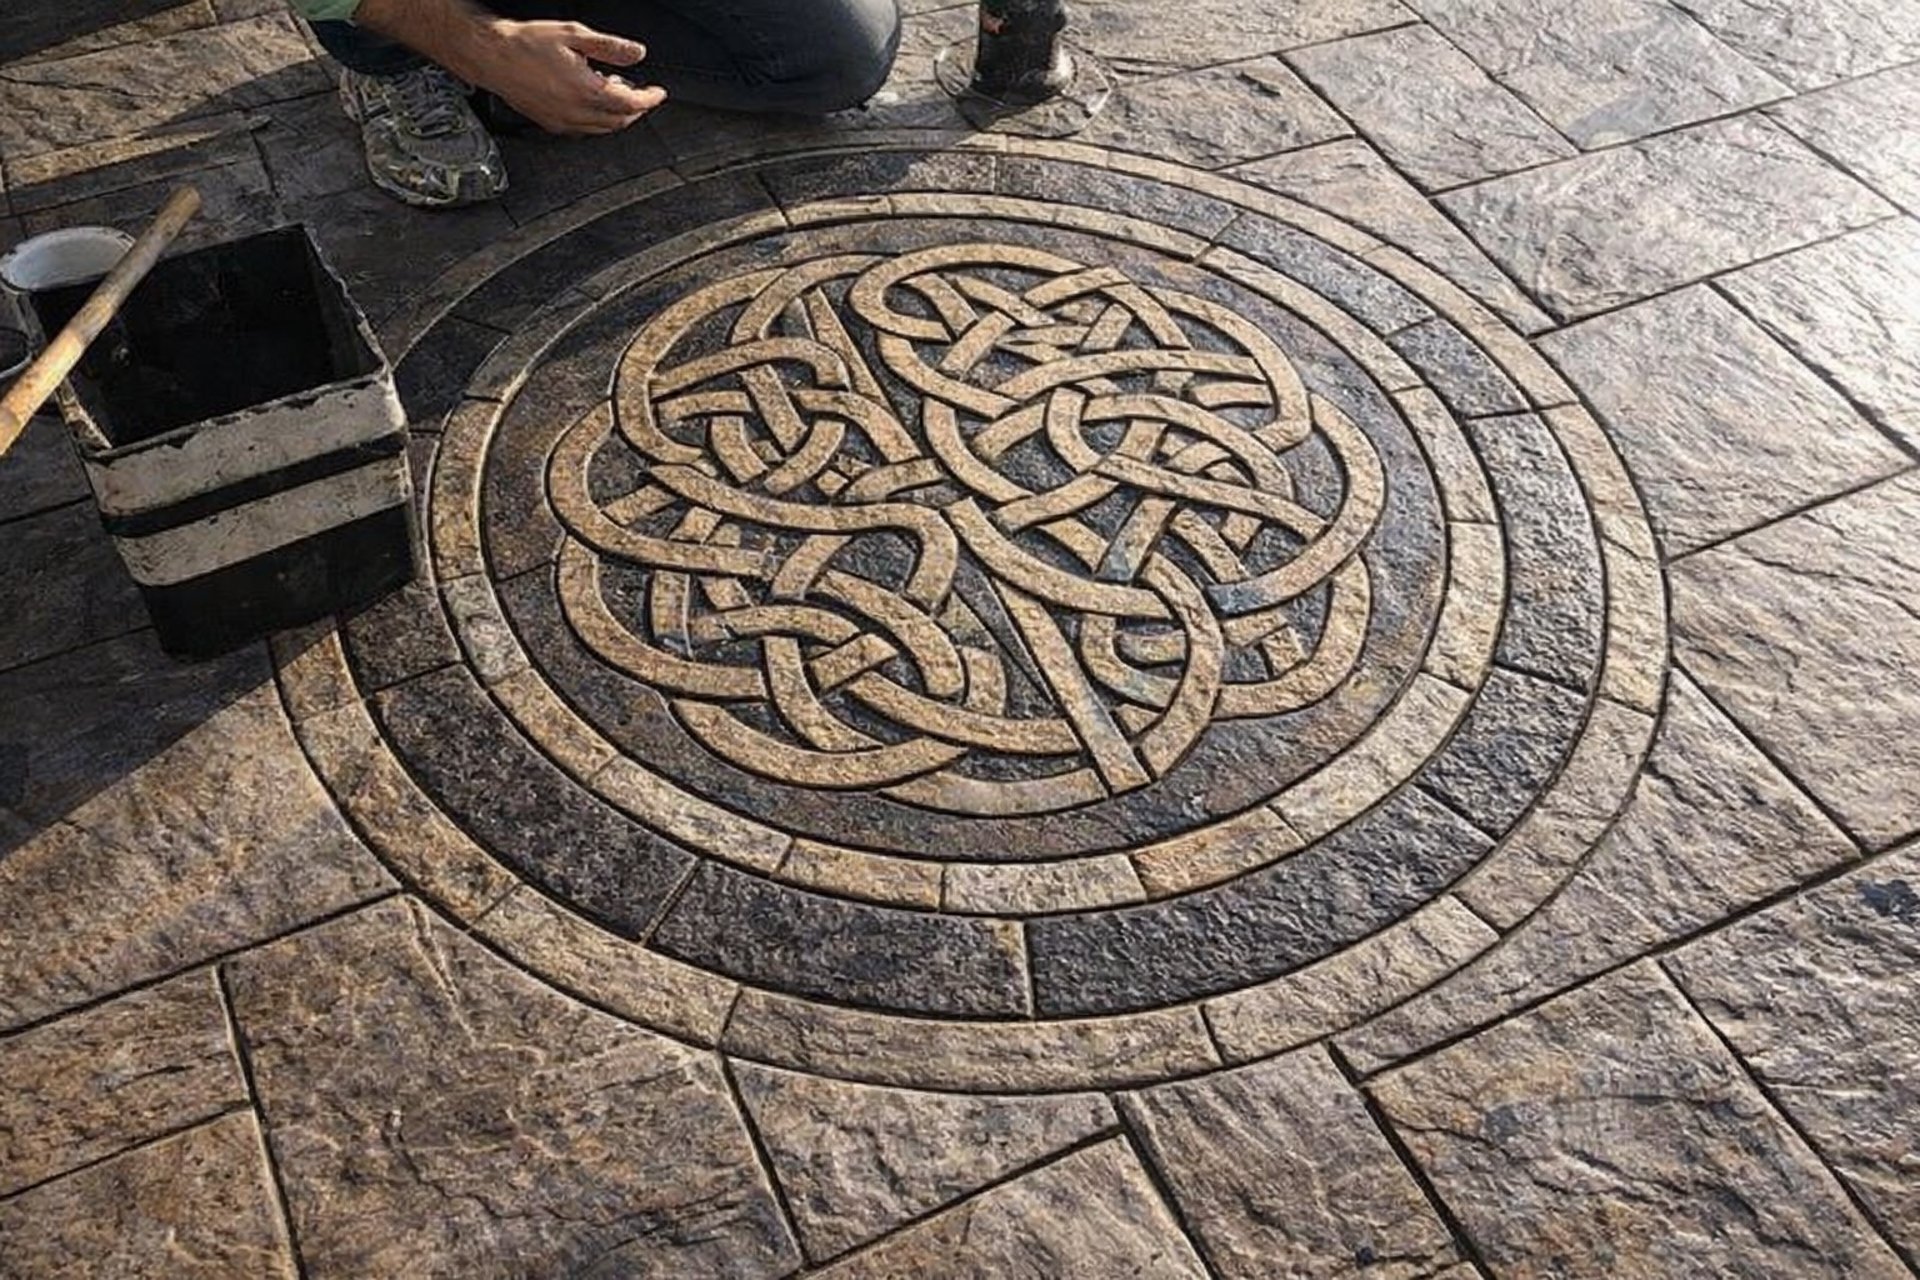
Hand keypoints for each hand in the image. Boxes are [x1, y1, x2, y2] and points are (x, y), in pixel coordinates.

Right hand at [459, 20, 664, 134]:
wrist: (491, 56)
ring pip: (602, 129)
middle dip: (636, 109)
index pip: (631, 104)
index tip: (659, 92)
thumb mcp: (574, 35)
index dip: (649, 99)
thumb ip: (610, 47)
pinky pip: (583, 130)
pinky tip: (591, 101)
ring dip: (616, 115)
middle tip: (641, 93)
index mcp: (586, 91)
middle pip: (620, 121)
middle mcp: (575, 113)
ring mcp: (562, 122)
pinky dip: (596, 120)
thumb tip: (637, 53)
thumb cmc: (525, 44)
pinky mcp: (550, 124)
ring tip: (615, 91)